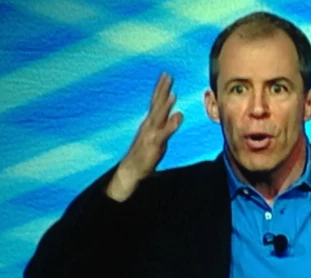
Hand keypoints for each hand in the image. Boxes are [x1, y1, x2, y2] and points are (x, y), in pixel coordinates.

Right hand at [107, 73, 182, 201]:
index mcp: (150, 122)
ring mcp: (150, 133)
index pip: (155, 102)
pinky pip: (164, 133)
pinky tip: (178, 116)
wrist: (132, 169)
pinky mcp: (154, 144)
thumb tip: (178, 113)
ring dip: (165, 105)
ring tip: (172, 93)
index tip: (166, 75)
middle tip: (168, 75)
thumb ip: (167, 124)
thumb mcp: (158, 135)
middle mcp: (149, 124)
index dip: (161, 88)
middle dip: (162, 90)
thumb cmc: (145, 152)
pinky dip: (171, 124)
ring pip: (158, 116)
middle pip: (156, 104)